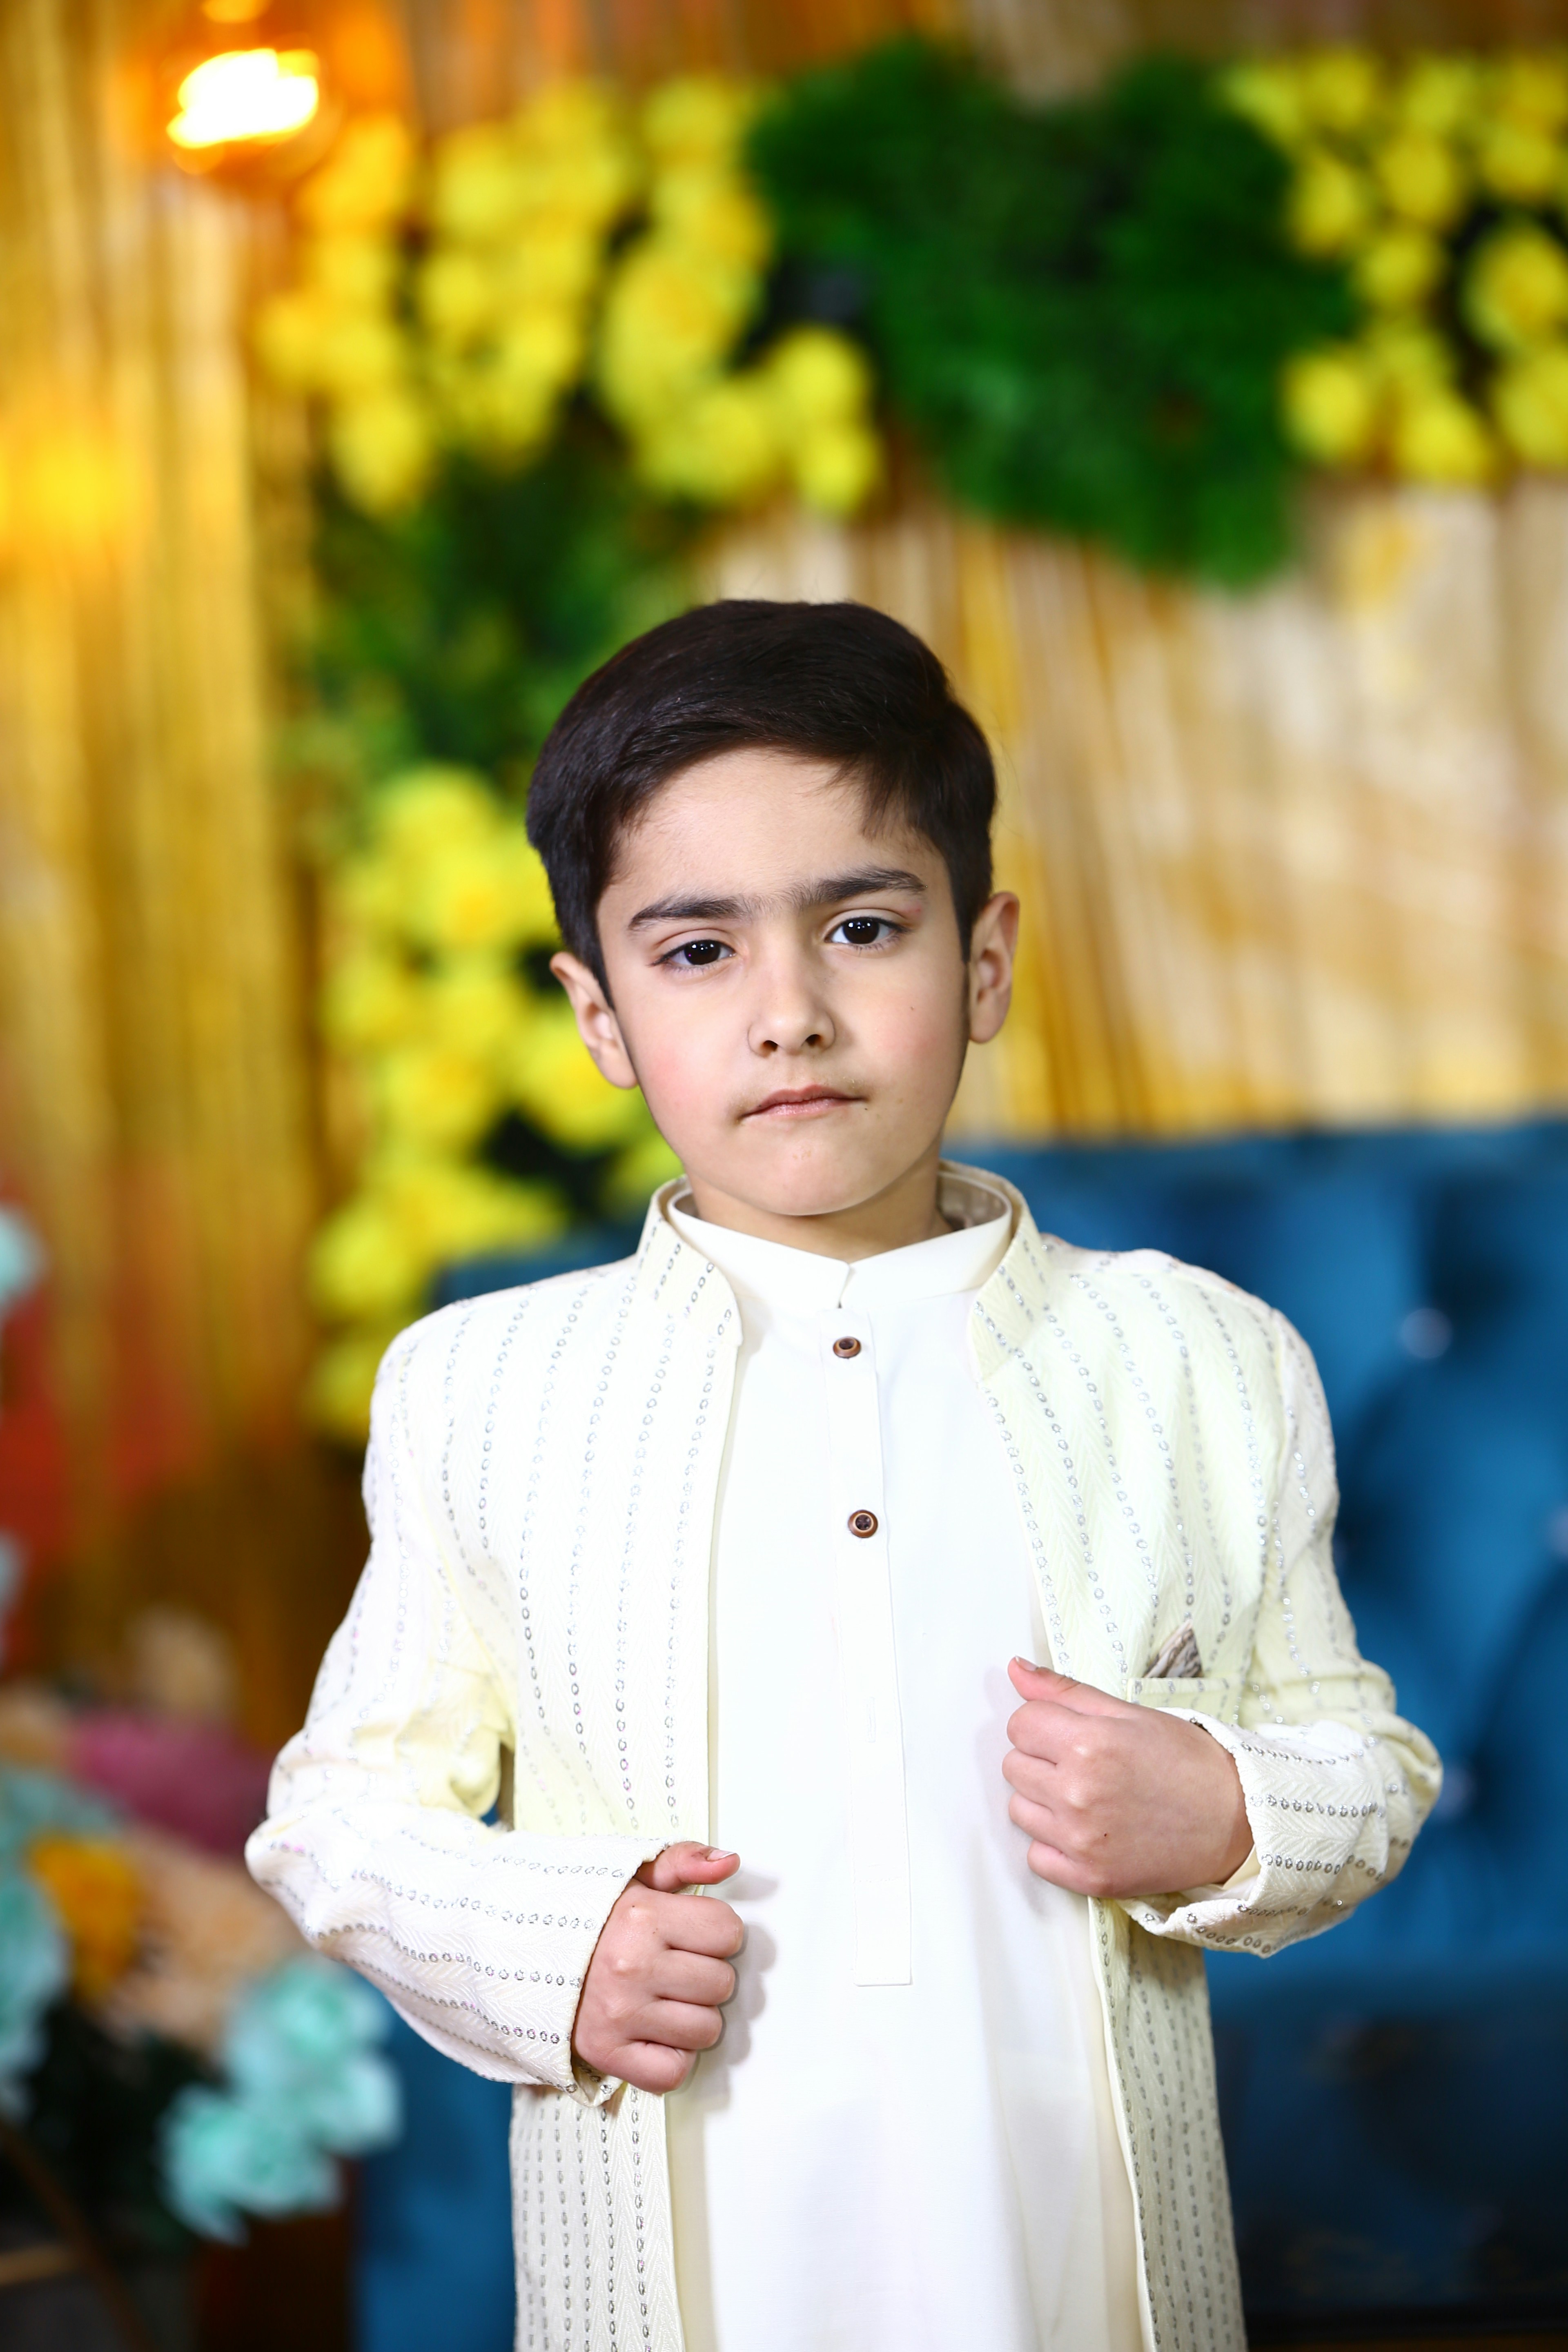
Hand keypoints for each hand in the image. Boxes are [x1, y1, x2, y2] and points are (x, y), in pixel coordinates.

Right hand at [573, 1843, 743, 2093]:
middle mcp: (631, 1966)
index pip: (728, 1932)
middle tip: (673, 1967)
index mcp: (643, 1917)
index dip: (716, 1933)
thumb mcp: (634, 1876)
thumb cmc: (590, 1919)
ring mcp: (618, 2014)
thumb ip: (684, 1862)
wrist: (523, 1955)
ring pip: (706, 2030)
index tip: (692, 1934)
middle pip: (722, 1983)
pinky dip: (671, 2059)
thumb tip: (730, 1862)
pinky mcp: (606, 2053)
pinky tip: (654, 2032)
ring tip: (662, 1998)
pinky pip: (673, 2072)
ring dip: (692, 2018)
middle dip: (705, 1975)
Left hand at [1003, 1659, 1251, 1899]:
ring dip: (1044, 1802)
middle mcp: (1077, 1792)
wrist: (1236, 1821)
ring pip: (1019, 1810)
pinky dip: (1053, 1845)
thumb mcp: (1129, 1713)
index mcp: (1088, 1743)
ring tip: (1088, 1798)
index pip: (1020, 1723)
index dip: (1043, 1724)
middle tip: (1084, 1765)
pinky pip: (1035, 1856)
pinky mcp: (1088, 1877)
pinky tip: (1086, 1832)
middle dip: (1041, 1760)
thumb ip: (1065, 1691)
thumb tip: (1015, 1670)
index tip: (1068, 1733)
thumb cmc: (1186, 1762)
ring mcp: (1081, 1840)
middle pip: (1014, 1766)